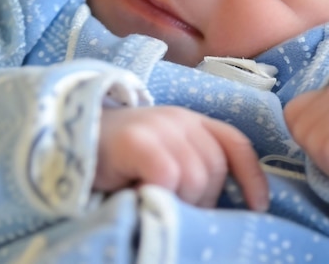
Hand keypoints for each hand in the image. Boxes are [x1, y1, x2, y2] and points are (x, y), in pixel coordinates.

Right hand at [94, 105, 268, 210]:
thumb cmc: (120, 159)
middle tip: (174, 209)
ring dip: (179, 201)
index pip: (234, 143)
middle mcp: (179, 118)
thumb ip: (190, 169)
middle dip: (202, 200)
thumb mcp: (163, 159)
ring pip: (194, 175)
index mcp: (191, 121)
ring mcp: (157, 126)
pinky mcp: (136, 140)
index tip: (259, 207)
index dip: (252, 175)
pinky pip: (167, 175)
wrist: (69, 140)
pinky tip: (139, 196)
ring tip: (153, 201)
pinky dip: (159, 195)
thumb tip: (220, 209)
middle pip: (213, 167)